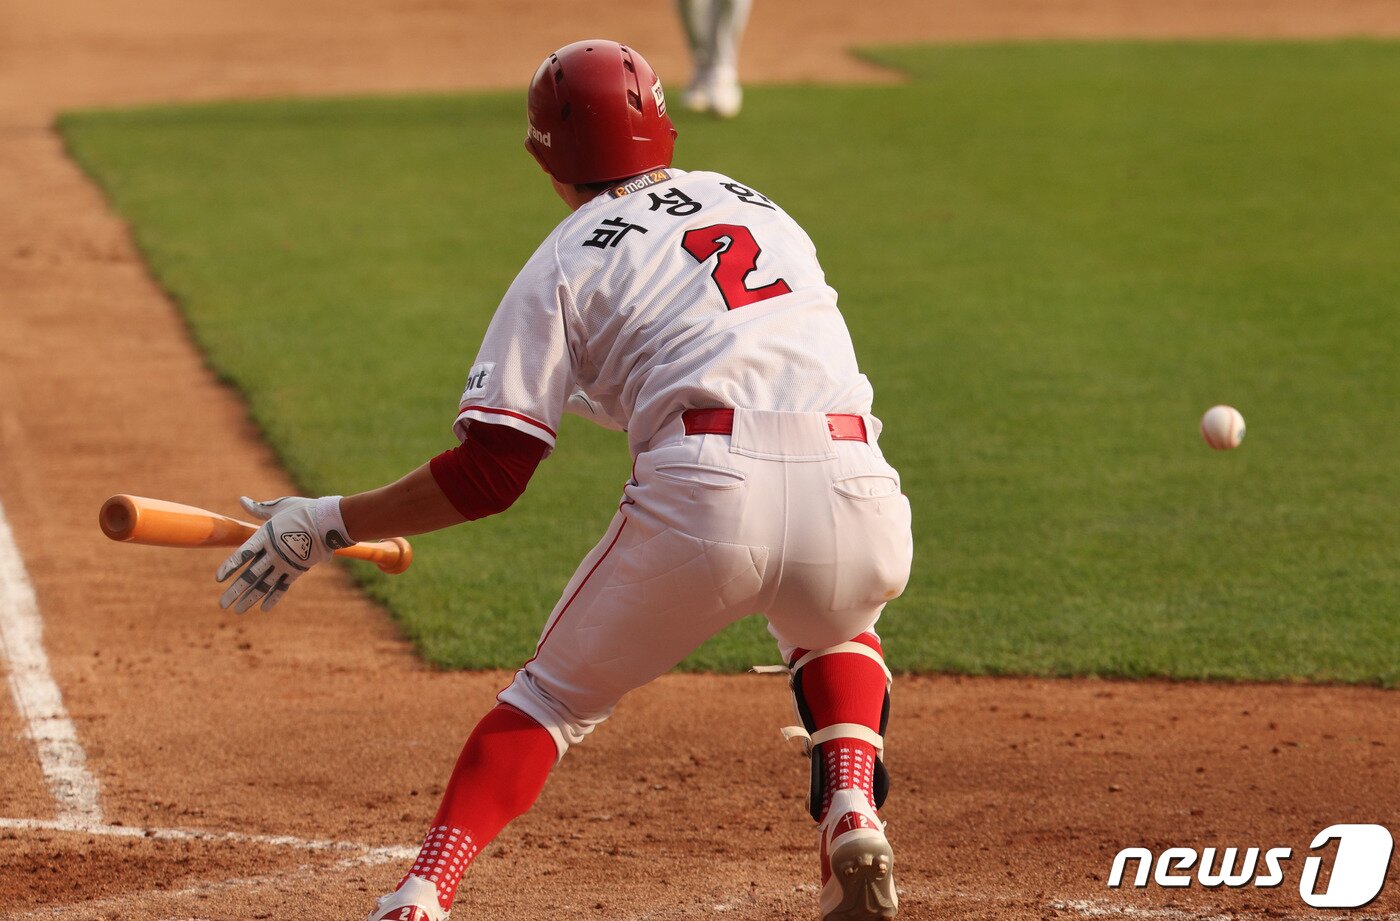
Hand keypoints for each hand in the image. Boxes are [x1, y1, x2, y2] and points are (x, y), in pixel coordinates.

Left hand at [215, 495, 350, 611]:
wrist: (329, 521)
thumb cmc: (304, 510)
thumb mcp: (279, 506)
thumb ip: (259, 509)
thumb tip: (242, 500)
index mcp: (265, 536)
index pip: (243, 555)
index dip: (230, 567)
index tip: (218, 579)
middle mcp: (273, 553)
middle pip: (250, 576)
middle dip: (235, 591)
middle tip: (222, 604)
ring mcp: (285, 563)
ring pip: (264, 585)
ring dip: (250, 598)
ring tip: (237, 610)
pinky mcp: (297, 570)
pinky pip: (283, 587)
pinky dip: (273, 597)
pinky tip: (263, 608)